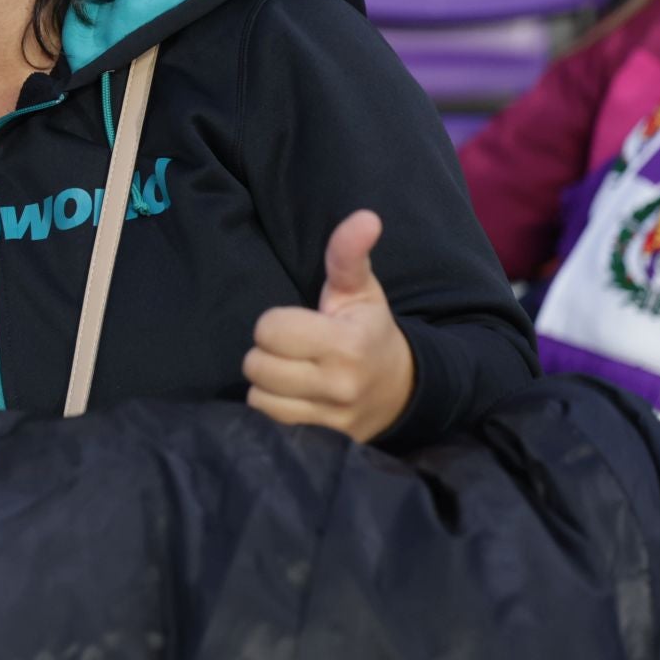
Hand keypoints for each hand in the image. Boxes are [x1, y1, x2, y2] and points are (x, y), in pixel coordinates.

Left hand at [242, 210, 416, 442]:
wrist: (403, 392)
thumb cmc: (369, 331)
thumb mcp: (360, 290)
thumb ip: (349, 253)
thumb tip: (365, 216)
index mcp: (346, 343)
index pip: (269, 330)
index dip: (276, 323)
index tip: (298, 324)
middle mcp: (338, 385)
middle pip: (256, 365)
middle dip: (268, 352)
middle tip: (294, 350)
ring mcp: (330, 420)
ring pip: (258, 397)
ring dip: (267, 383)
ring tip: (293, 373)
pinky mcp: (322, 443)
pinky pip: (267, 423)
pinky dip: (273, 409)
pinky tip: (293, 396)